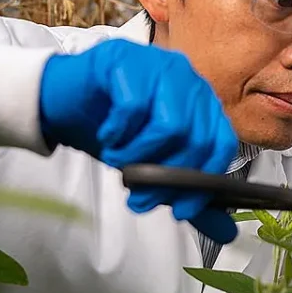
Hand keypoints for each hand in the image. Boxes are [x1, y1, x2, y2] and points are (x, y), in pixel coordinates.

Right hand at [39, 39, 238, 242]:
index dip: (204, 182)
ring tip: (118, 160)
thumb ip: (190, 194)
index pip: (221, 143)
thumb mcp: (155, 167)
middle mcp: (188, 80)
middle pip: (197, 137)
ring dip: (139, 154)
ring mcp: (158, 64)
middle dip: (166, 176)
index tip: (179, 209)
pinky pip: (133, 106)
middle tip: (136, 194)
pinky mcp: (125, 59)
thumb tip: (226, 233)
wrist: (65, 103)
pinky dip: (118, 132)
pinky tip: (108, 136)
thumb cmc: (117, 131)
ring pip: (169, 123)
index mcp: (203, 103)